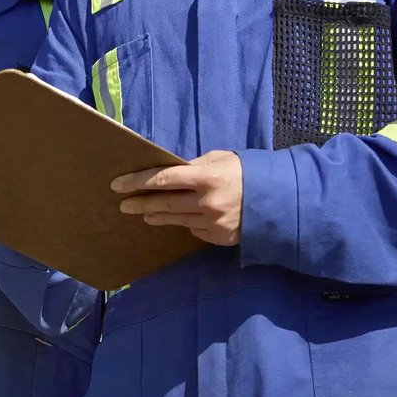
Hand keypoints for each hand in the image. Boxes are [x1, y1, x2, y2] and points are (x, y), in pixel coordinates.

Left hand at [112, 151, 242, 245]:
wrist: (278, 200)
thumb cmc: (247, 172)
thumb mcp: (221, 159)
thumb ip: (195, 166)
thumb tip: (172, 173)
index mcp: (206, 177)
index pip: (164, 179)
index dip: (138, 181)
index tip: (119, 184)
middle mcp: (206, 202)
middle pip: (164, 204)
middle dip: (140, 203)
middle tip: (122, 204)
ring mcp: (212, 223)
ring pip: (175, 220)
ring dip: (155, 216)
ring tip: (143, 214)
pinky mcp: (218, 238)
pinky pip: (194, 230)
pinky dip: (185, 222)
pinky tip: (179, 218)